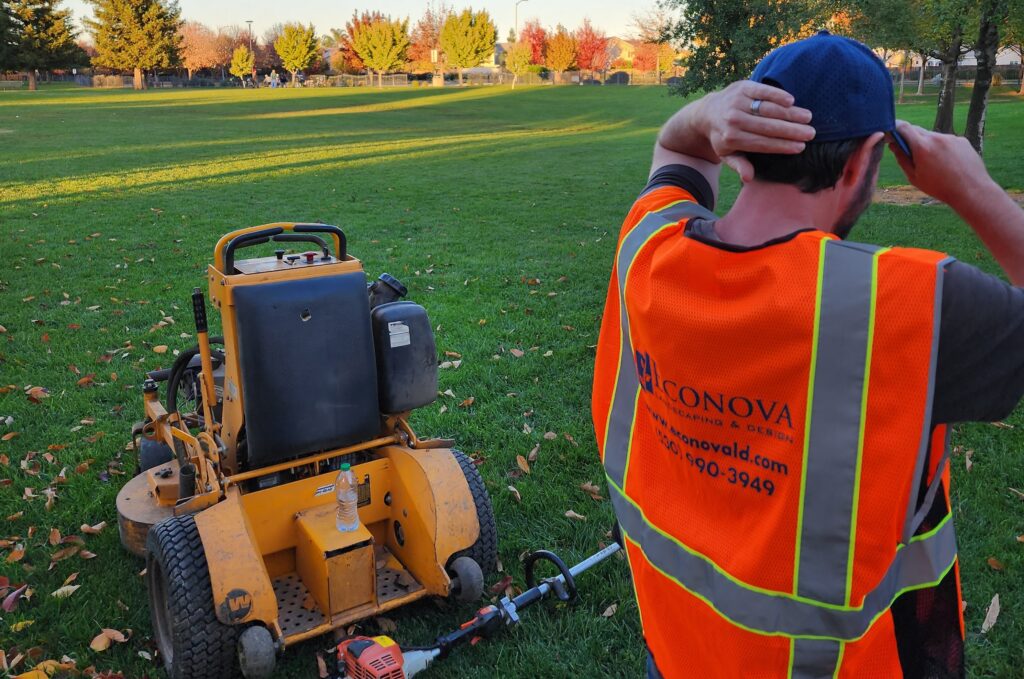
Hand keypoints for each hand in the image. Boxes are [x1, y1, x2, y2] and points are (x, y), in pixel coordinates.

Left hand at [698, 81, 815, 180]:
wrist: (708, 112)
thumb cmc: (724, 136)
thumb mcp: (727, 154)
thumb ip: (739, 165)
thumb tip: (748, 178)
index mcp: (732, 138)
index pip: (762, 143)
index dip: (782, 145)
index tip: (801, 147)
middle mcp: (733, 120)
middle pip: (768, 126)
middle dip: (792, 131)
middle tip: (811, 133)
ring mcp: (737, 102)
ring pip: (768, 109)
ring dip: (790, 113)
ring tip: (807, 117)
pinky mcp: (742, 87)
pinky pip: (763, 91)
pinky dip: (777, 95)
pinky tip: (792, 101)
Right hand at [888, 120, 994, 207]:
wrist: (971, 190)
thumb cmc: (939, 187)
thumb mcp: (914, 177)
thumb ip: (902, 159)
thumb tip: (893, 144)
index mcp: (922, 147)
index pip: (903, 127)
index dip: (894, 128)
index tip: (891, 134)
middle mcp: (936, 138)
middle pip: (917, 131)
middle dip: (910, 138)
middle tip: (910, 153)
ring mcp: (951, 138)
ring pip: (932, 136)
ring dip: (928, 144)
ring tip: (933, 163)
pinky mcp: (962, 140)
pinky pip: (946, 141)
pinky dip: (942, 148)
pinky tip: (947, 163)